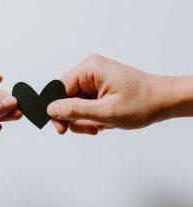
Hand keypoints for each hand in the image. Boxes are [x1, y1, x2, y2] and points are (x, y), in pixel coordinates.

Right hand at [48, 55, 188, 134]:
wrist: (164, 102)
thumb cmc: (142, 102)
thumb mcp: (106, 111)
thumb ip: (75, 110)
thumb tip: (51, 109)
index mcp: (89, 69)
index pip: (58, 88)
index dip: (56, 110)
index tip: (61, 129)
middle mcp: (90, 72)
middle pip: (66, 98)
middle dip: (76, 118)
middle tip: (90, 128)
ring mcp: (94, 81)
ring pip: (75, 106)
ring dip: (86, 120)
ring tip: (102, 124)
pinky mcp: (98, 90)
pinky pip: (85, 106)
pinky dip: (92, 118)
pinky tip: (105, 121)